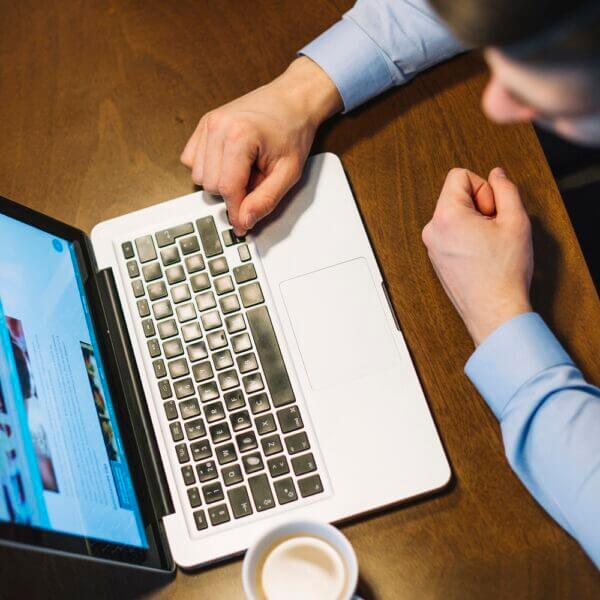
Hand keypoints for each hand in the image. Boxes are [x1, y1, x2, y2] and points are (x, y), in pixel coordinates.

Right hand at [181, 57, 341, 235]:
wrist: (293, 99)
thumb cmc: (293, 131)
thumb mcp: (289, 172)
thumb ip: (266, 200)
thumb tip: (244, 221)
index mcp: (241, 135)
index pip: (227, 189)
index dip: (236, 211)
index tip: (244, 223)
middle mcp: (219, 126)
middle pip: (210, 185)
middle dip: (232, 193)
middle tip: (255, 180)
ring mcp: (208, 123)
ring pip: (199, 176)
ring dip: (220, 181)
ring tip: (244, 168)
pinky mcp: (203, 124)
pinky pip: (192, 161)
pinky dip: (209, 169)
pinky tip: (230, 162)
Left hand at [422, 167, 533, 344]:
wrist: (494, 313)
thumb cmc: (503, 272)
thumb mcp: (516, 221)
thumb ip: (506, 189)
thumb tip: (497, 175)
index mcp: (446, 216)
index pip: (459, 175)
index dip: (483, 187)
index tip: (493, 211)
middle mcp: (432, 230)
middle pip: (456, 195)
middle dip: (479, 205)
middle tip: (495, 229)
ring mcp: (431, 247)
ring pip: (455, 215)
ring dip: (475, 222)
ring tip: (490, 245)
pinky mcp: (436, 259)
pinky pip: (452, 234)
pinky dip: (467, 237)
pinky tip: (482, 256)